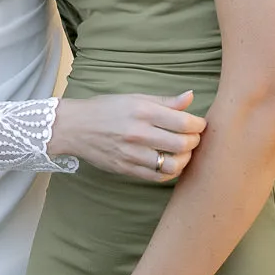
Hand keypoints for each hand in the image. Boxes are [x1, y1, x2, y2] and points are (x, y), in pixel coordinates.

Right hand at [49, 91, 204, 182]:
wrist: (75, 127)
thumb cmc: (106, 108)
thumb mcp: (135, 98)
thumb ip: (165, 101)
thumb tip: (190, 97)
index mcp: (142, 111)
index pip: (183, 122)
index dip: (199, 125)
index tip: (200, 124)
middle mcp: (138, 133)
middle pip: (181, 144)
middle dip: (195, 142)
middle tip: (194, 138)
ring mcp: (132, 154)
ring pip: (172, 165)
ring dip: (184, 160)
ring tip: (183, 153)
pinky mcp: (126, 169)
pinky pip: (156, 177)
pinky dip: (169, 173)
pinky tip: (169, 164)